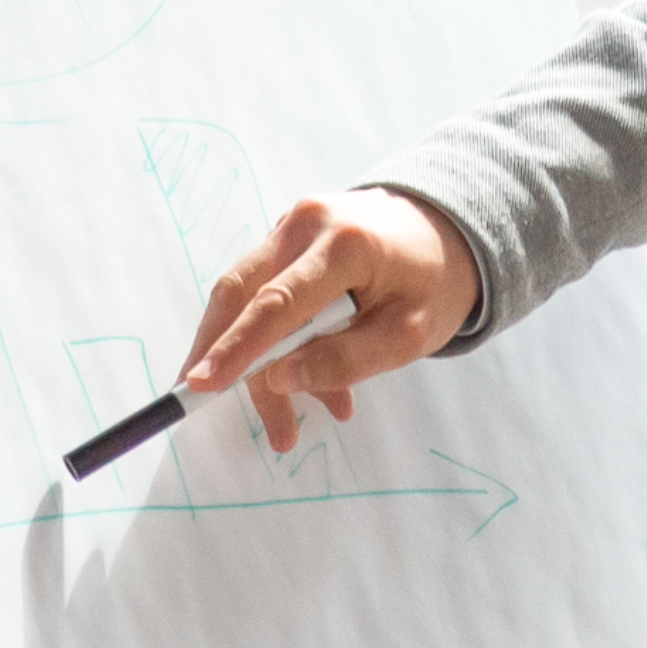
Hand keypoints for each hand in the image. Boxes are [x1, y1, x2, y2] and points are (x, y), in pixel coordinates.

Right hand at [184, 189, 483, 455]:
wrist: (446, 231)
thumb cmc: (435, 284)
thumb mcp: (408, 335)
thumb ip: (345, 359)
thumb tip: (277, 379)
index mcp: (344, 243)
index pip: (276, 302)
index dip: (236, 348)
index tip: (200, 386)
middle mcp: (306, 223)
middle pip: (241, 295)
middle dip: (232, 363)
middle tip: (242, 421)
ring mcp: (291, 225)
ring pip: (246, 299)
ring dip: (258, 364)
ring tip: (290, 425)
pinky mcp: (285, 239)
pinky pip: (263, 293)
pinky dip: (273, 342)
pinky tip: (301, 382)